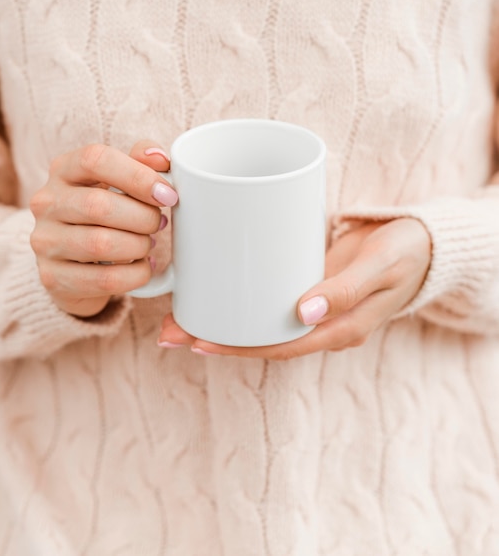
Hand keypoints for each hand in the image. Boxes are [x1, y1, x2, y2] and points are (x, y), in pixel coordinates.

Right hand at [30, 142, 177, 317]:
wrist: (79, 265)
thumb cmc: (108, 214)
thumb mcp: (122, 181)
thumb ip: (142, 162)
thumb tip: (160, 159)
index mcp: (64, 170)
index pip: (96, 159)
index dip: (138, 176)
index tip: (168, 195)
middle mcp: (46, 202)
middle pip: (99, 205)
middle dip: (143, 217)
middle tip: (160, 224)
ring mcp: (45, 242)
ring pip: (101, 244)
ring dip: (139, 246)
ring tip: (147, 244)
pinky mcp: (53, 278)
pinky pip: (105, 279)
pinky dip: (135, 274)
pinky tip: (143, 268)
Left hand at [157, 218, 430, 358]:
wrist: (420, 241)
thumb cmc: (403, 251)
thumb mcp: (380, 266)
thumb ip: (346, 289)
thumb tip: (303, 313)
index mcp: (338, 329)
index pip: (277, 347)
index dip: (236, 348)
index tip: (195, 341)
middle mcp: (320, 324)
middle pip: (260, 339)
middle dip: (215, 338)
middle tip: (168, 330)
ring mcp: (312, 307)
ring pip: (260, 324)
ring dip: (221, 322)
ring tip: (178, 315)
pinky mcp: (308, 286)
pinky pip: (270, 302)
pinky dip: (242, 301)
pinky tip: (216, 291)